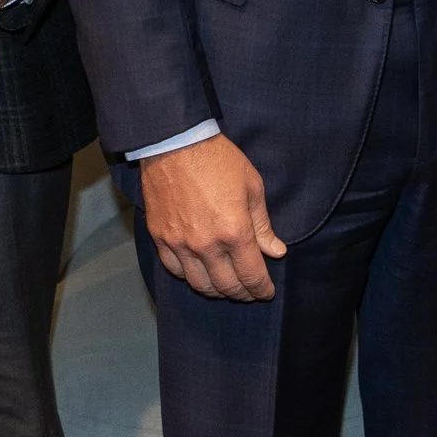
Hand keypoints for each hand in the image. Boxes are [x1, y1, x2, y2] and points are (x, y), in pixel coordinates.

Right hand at [138, 133, 286, 301]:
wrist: (175, 143)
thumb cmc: (218, 160)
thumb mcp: (252, 186)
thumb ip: (263, 225)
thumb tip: (276, 251)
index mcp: (234, 232)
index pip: (251, 275)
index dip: (261, 289)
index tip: (266, 292)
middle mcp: (206, 245)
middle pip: (226, 286)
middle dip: (242, 294)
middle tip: (249, 292)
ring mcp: (180, 244)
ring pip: (199, 284)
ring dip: (216, 291)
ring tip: (226, 286)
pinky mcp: (160, 238)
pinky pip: (175, 270)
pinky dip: (190, 277)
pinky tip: (199, 272)